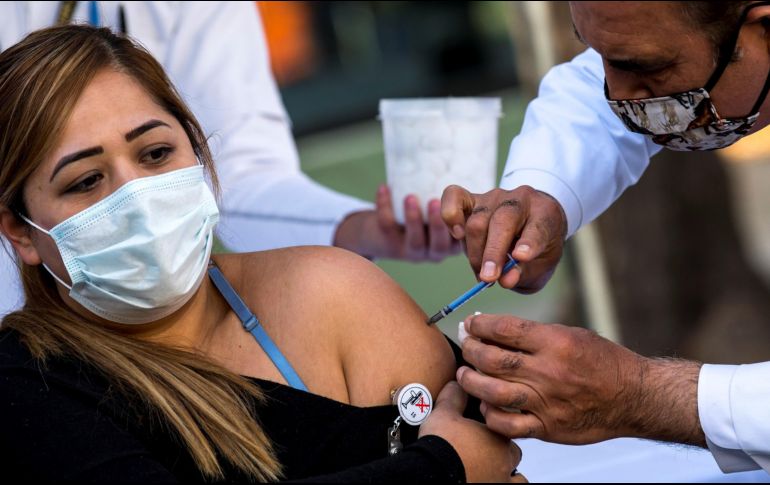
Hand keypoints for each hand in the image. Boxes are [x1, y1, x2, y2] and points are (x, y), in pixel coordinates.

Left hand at [334, 185, 460, 261]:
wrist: (389, 224)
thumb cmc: (430, 210)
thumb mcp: (451, 206)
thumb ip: (460, 200)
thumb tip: (474, 185)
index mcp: (454, 244)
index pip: (464, 242)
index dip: (466, 230)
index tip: (464, 209)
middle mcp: (435, 252)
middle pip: (439, 246)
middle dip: (438, 225)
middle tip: (435, 203)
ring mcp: (412, 252)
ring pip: (414, 242)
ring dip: (412, 219)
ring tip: (410, 197)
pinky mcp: (389, 243)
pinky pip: (387, 227)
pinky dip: (385, 206)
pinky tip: (384, 187)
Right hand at [419, 381, 524, 482]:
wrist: (432, 472)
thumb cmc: (442, 446)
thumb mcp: (444, 413)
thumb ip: (454, 397)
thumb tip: (457, 385)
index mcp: (496, 437)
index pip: (507, 429)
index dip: (495, 431)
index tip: (483, 432)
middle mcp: (504, 461)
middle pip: (514, 454)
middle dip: (503, 453)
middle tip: (484, 452)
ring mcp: (500, 480)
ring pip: (518, 479)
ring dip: (508, 474)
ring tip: (490, 471)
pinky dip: (500, 484)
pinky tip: (485, 480)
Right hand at [441, 185, 566, 292]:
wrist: (527, 224)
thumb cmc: (535, 248)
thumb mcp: (539, 265)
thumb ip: (523, 273)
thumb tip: (505, 280)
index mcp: (545, 213)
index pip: (538, 227)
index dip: (529, 242)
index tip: (521, 257)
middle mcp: (519, 200)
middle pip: (502, 222)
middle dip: (492, 253)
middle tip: (488, 278)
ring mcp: (493, 197)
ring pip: (477, 221)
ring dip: (475, 252)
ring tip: (481, 274)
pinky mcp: (471, 197)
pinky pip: (454, 196)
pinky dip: (451, 215)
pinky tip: (457, 234)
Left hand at [456, 313, 705, 446]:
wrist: (634, 397)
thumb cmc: (603, 362)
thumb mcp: (572, 335)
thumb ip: (535, 335)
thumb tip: (495, 331)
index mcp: (556, 343)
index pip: (505, 329)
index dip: (481, 325)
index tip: (471, 323)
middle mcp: (549, 372)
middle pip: (493, 360)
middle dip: (471, 349)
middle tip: (465, 344)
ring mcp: (547, 402)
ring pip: (494, 392)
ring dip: (472, 382)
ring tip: (464, 374)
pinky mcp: (548, 427)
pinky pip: (509, 426)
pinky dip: (490, 416)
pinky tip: (485, 405)